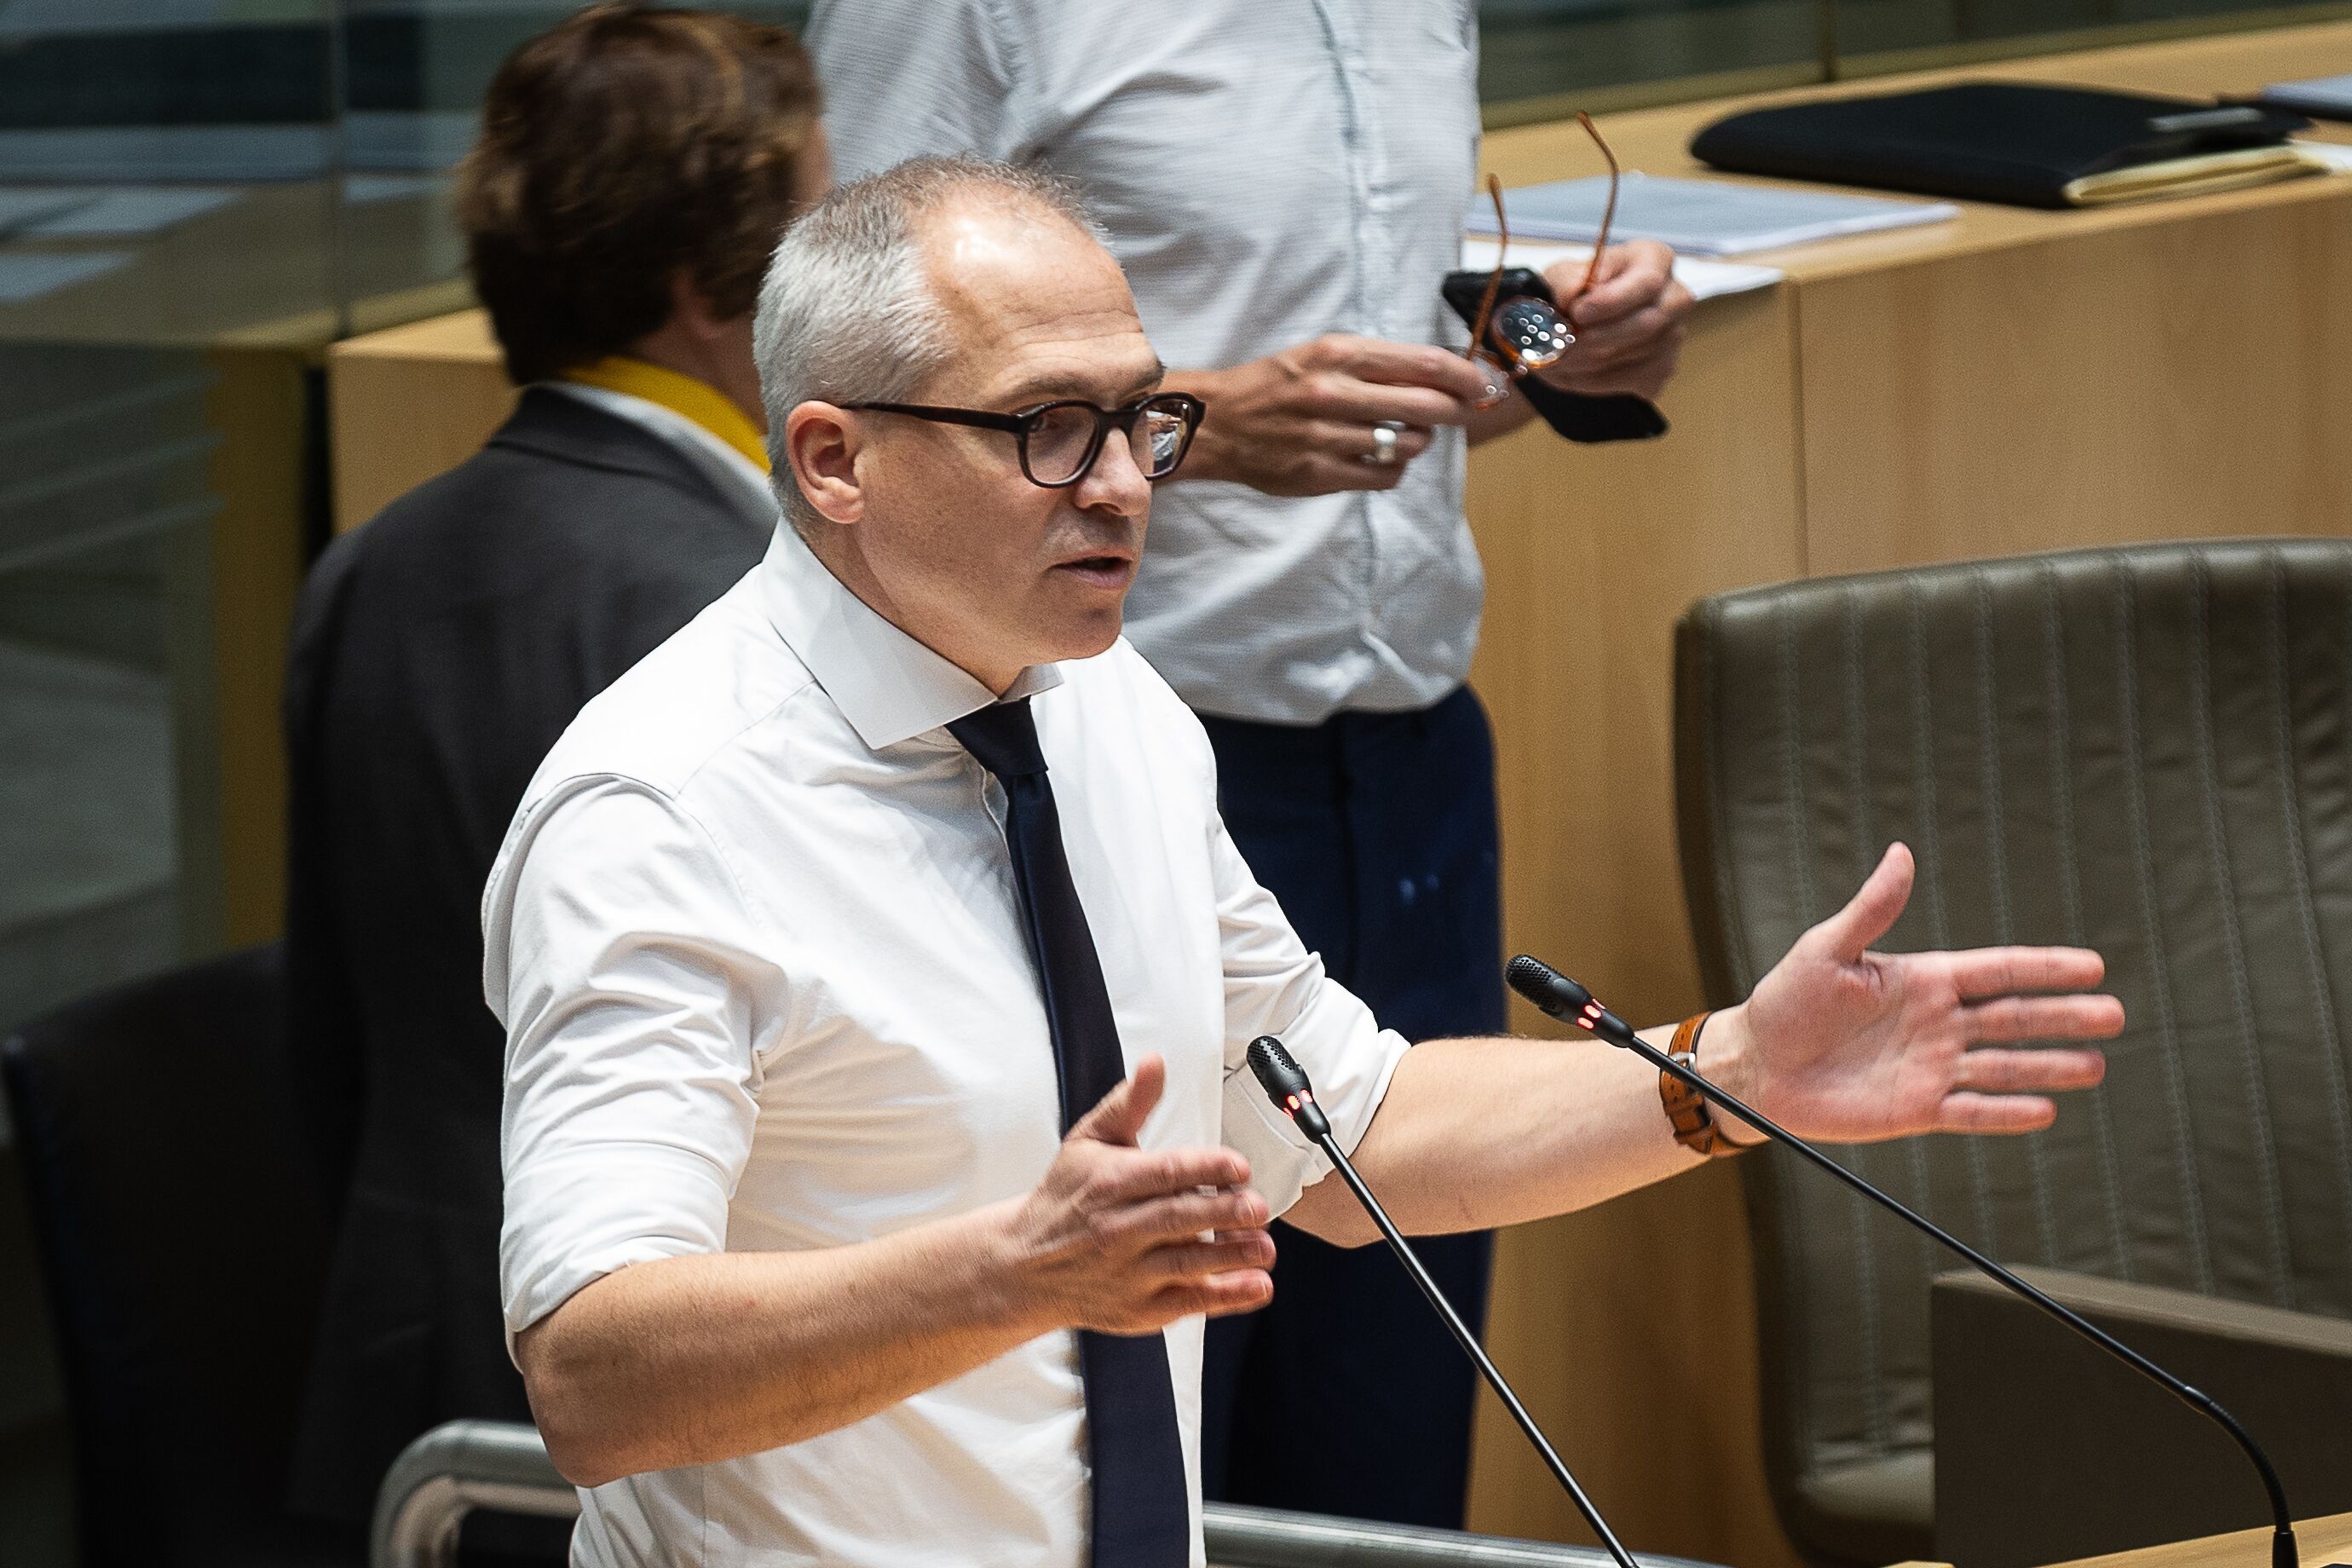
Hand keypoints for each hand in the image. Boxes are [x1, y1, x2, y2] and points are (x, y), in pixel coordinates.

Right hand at [999, 1055, 1275, 1334]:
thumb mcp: (1088, 1141)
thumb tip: (1155, 1063)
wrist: (1023, 1266)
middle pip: (1178, 1218)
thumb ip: (1129, 1103)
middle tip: (1258, 1206)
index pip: (1165, 1172)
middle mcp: (1117, 1228)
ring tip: (1265, 1247)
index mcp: (1110, 1182)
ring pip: (1187, 1263)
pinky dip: (1225, 1296)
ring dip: (1232, 1256)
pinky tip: (1257, 1285)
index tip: (1239, 1166)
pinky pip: (1188, 1302)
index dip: (1207, 1168)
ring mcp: (1128, 1272)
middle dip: (1224, 1212)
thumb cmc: (1065, 1198)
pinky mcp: (1138, 1308)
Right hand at [1168, 335, 1493, 496]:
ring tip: (1401, 433)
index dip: (1466, 376)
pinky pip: (1385, 476)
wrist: (1218, 423)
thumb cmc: (1278, 385)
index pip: (1424, 363)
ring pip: (1408, 445)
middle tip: (1464, 412)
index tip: (1485, 383)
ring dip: (1418, 440)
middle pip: (1427, 407)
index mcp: (1338, 354)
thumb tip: (1445, 375)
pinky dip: (1394, 468)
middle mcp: (1333, 393)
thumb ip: (1379, 364)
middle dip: (1457, 411)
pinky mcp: (1320, 474)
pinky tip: (1380, 457)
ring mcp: (1326, 437)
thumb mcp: (1322, 355)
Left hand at [1533, 241, 1692, 401]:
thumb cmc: (1578, 289)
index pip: (1646, 281)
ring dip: (1588, 361)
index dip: (1611, 300)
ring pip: (1635, 354)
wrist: (1578, 323)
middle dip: (1599, 337)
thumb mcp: (1563, 274)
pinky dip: (1592, 379)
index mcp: (1654, 259)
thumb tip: (1571, 294)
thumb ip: (1566, 279)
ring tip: (1556, 357)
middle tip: (1563, 343)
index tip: (1578, 312)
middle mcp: (1674, 295)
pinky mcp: (1663, 367)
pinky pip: (1629, 380)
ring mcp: (1673, 334)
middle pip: (1647, 323)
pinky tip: (1570, 370)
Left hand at [1715, 843, 2121, 1141]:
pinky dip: (2006, 1112)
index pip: (1998, 970)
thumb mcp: (1826, 949)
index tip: (2094, 966)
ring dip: (2049, 1067)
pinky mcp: (1917, 1109)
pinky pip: (1971, 1110)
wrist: (1756, 1064)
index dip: (2045, 969)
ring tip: (2096, 1066)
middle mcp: (1938, 1023)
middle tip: (2116, 1015)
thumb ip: (1872, 909)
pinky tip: (2044, 1111)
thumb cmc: (1787, 1001)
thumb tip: (1900, 853)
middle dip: (2064, 1016)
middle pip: (2015, 1018)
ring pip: (2004, 1067)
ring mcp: (1932, 1066)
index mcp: (1924, 979)